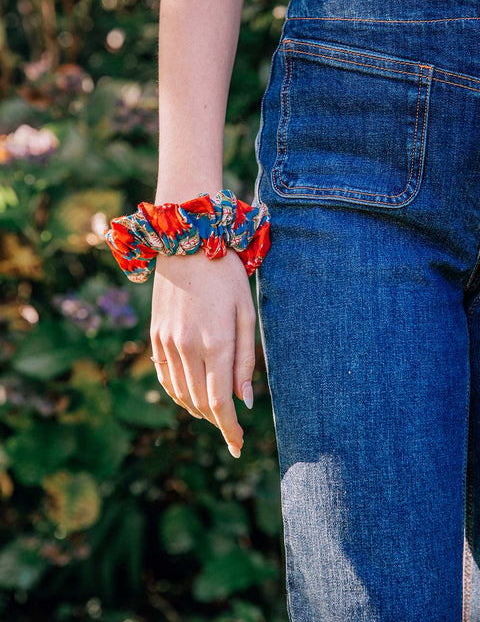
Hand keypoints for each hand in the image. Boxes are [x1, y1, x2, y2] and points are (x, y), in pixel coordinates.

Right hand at [150, 247, 256, 457]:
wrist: (188, 242)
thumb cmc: (226, 276)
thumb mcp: (246, 314)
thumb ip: (246, 360)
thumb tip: (246, 401)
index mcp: (217, 343)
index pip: (220, 402)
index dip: (229, 429)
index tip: (238, 445)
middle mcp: (188, 348)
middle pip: (200, 402)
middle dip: (217, 422)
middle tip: (232, 430)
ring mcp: (167, 342)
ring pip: (180, 393)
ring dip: (198, 410)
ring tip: (214, 414)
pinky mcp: (156, 335)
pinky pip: (164, 377)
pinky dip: (177, 393)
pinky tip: (190, 396)